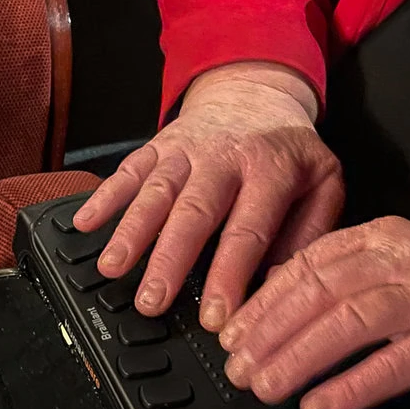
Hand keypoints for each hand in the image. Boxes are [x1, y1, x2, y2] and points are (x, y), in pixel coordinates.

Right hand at [72, 61, 343, 329]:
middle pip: (195, 211)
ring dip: (132, 230)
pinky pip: (129, 169)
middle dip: (170, 259)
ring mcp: (188, 148)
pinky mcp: (158, 144)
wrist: (257, 92)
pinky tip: (85, 223)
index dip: (229, 275)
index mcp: (272, 169)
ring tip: (113, 267)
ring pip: (157, 189)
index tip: (215, 316)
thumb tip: (281, 283)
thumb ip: (310, 231)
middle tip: (152, 302)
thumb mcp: (324, 183)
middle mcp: (226, 156)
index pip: (249, 229)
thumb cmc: (290, 151)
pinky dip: (105, 195)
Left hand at [216, 215, 409, 408]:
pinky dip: (350, 386)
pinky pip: (390, 365)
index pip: (308, 262)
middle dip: (270, 331)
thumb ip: (343, 275)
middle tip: (239, 366)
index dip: (264, 299)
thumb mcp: (397, 264)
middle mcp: (402, 261)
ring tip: (268, 386)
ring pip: (348, 322)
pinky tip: (320, 405)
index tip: (232, 332)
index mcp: (382, 237)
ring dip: (299, 357)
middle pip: (320, 290)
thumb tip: (274, 299)